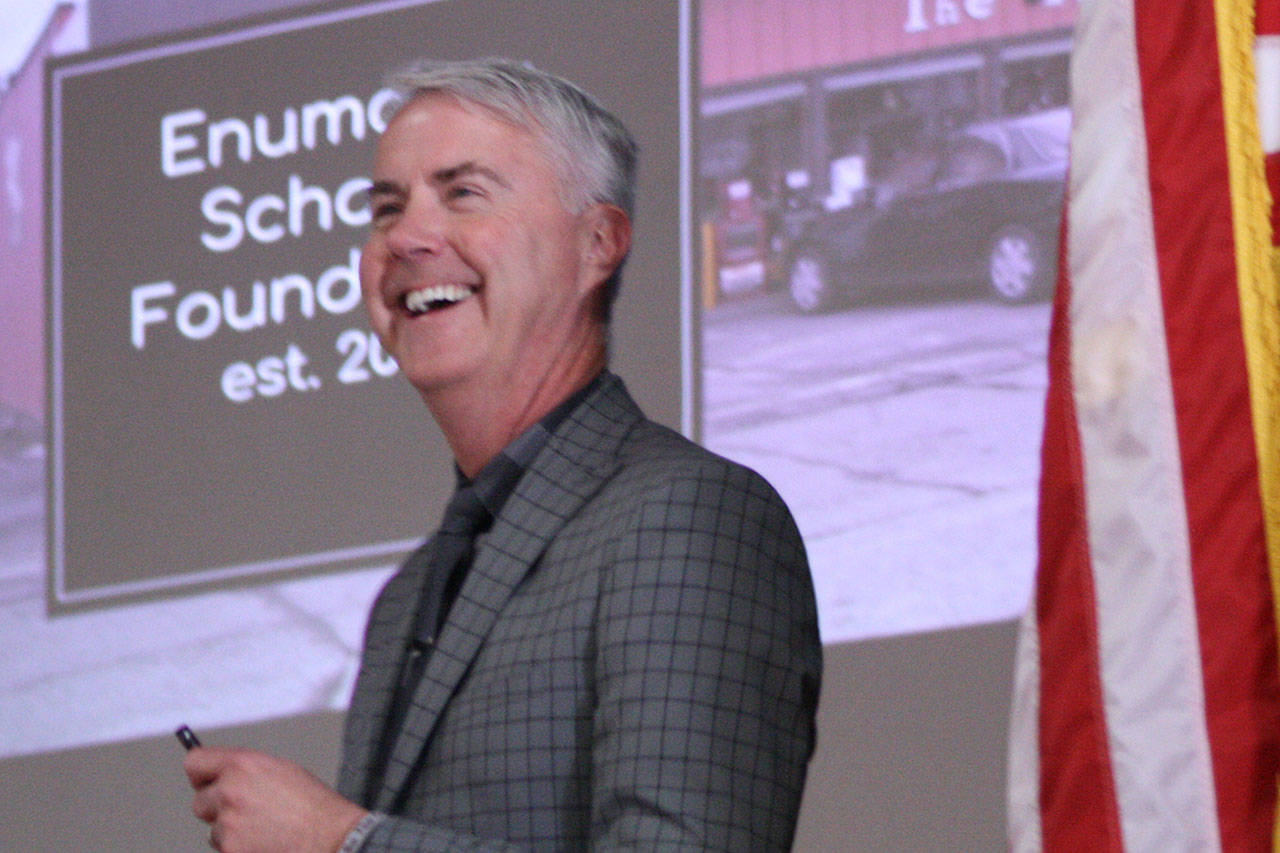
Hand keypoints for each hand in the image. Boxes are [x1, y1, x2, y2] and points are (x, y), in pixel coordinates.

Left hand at [184, 746, 367, 852]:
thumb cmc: (314, 808)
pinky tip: (263, 843)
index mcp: (243, 765)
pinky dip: (238, 848)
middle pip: (199, 801)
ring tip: (263, 830)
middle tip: (243, 813)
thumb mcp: (282, 771)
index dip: (201, 774)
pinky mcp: (229, 849)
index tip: (205, 781)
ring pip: (213, 829)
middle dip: (216, 808)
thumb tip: (226, 777)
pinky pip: (222, 848)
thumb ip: (247, 772)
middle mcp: (230, 790)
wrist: (330, 838)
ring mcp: (228, 823)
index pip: (195, 762)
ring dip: (230, 831)